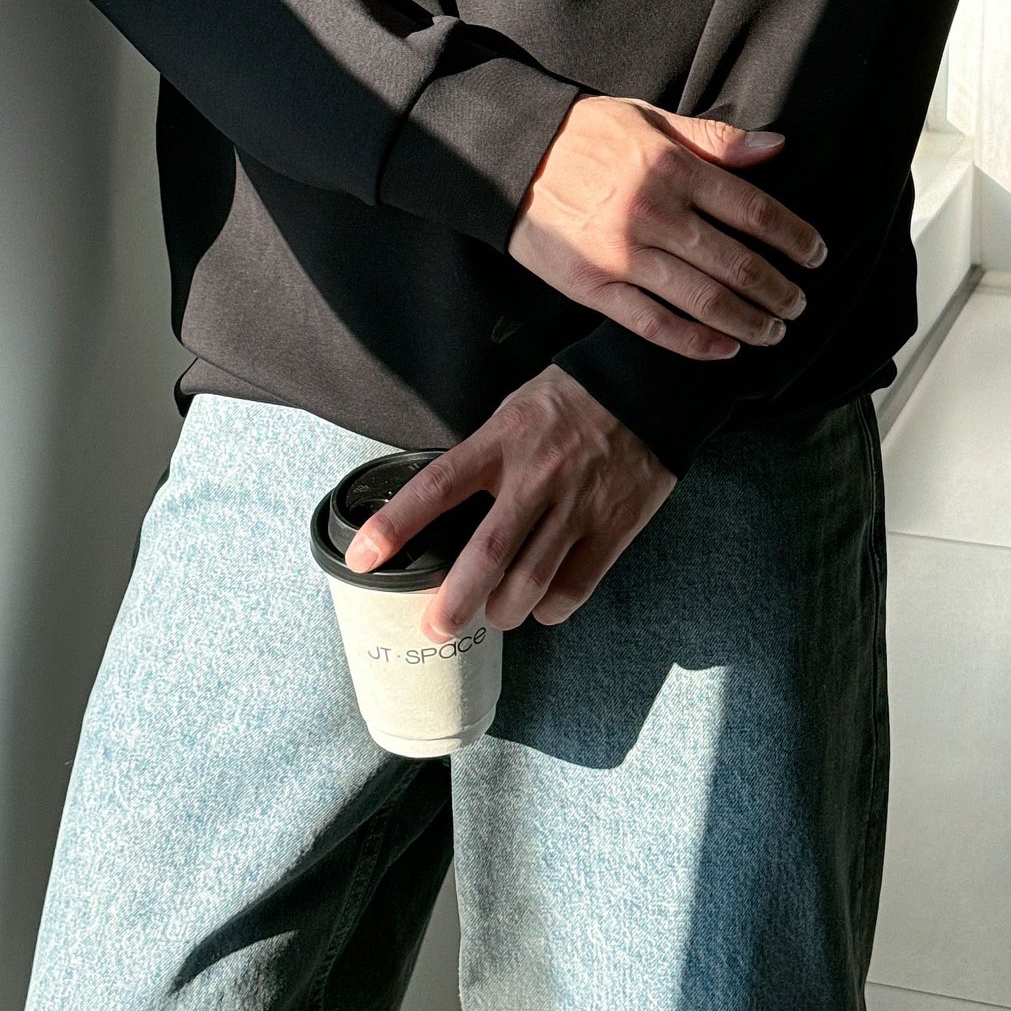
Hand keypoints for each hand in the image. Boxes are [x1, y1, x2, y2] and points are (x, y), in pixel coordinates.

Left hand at [343, 363, 677, 639]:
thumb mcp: (514, 411)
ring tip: (494, 613)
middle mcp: (537, 476)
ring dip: (504, 611)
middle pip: (486, 554)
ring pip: (531, 582)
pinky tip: (542, 604)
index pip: (437, 486)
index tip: (364, 557)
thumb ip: (484, 456)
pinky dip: (551, 607)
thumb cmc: (570, 400)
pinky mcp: (614, 526)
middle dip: (454, 601)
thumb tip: (446, 508)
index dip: (395, 525)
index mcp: (502, 441)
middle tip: (435, 626)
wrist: (647, 385)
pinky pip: (576, 586)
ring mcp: (578, 505)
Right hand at [507, 94, 827, 359]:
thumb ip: (715, 140)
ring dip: (748, 321)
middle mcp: (654, 214)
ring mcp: (622, 256)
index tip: (816, 255)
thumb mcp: (651, 120)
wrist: (507, 158)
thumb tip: (777, 146)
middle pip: (737, 263)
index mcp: (674, 169)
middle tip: (799, 304)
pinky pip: (654, 325)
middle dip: (779, 290)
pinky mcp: (593, 287)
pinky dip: (696, 343)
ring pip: (703, 301)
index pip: (755, 212)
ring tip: (774, 331)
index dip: (795, 238)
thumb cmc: (585, 134)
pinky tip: (725, 349)